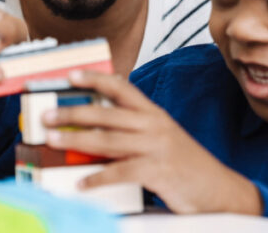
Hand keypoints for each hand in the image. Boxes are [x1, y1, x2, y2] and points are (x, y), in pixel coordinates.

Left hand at [42, 70, 262, 214]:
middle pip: (107, 113)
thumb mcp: (162, 139)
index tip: (70, 75)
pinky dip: (97, 178)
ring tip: (53, 140)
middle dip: (73, 112)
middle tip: (47, 115)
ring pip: (108, 140)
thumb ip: (134, 131)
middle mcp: (154, 125)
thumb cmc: (185, 166)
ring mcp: (156, 147)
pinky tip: (81, 183)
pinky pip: (120, 172)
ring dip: (76, 140)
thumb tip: (95, 129)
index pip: (122, 87)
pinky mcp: (158, 171)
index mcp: (154, 114)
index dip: (95, 79)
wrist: (221, 191)